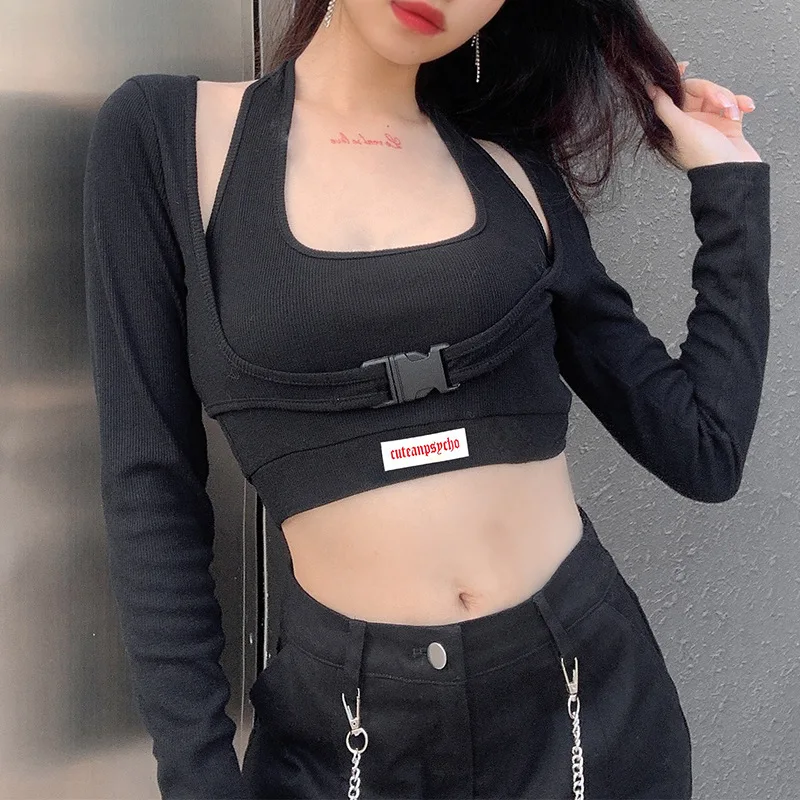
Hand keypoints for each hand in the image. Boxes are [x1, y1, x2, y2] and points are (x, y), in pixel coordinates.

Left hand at [645, 61, 762, 170]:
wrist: (733, 174)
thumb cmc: (705, 157)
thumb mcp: (680, 129)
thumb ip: (665, 108)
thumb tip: (651, 89)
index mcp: (674, 124)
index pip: (673, 94)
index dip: (676, 78)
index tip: (683, 66)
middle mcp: (690, 122)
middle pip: (698, 90)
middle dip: (712, 92)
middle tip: (720, 103)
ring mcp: (710, 122)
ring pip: (718, 94)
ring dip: (728, 99)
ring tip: (732, 114)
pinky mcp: (728, 123)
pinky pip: (734, 103)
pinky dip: (740, 103)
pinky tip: (745, 109)